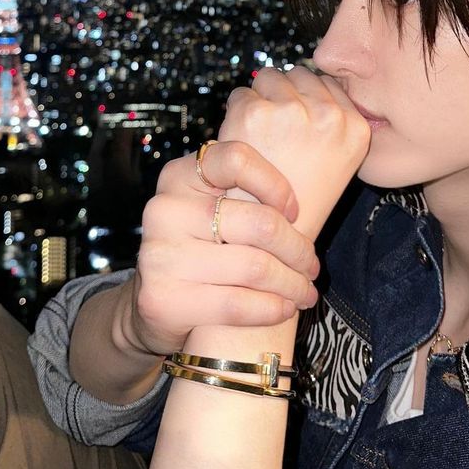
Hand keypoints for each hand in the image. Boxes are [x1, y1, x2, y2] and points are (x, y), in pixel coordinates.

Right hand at [130, 142, 320, 356]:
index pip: (237, 159)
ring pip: (255, 267)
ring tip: (306, 291)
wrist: (156, 302)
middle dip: (298, 249)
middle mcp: (165, 209)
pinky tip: (284, 308)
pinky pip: (237, 304)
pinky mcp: (163, 299)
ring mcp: (161, 255)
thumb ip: (244, 192)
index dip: (275, 184)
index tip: (293, 211)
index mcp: (180, 175)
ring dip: (293, 284)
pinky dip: (271, 308)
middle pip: (259, 222)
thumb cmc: (201, 246)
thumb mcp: (211, 206)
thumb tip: (312, 190)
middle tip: (312, 265)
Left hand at [218, 66, 369, 240]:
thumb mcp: (335, 160)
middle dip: (285, 93)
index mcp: (357, 127)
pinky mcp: (256, 113)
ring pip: (270, 78)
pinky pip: (242, 93)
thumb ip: (330, 121)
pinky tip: (244, 142)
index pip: (328, 82)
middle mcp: (329, 115)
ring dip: (261, 98)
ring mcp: (292, 111)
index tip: (295, 121)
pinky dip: (237, 113)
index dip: (306, 97)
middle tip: (275, 130)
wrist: (272, 240)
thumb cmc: (301, 203)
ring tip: (260, 136)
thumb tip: (304, 80)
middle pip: (299, 74)